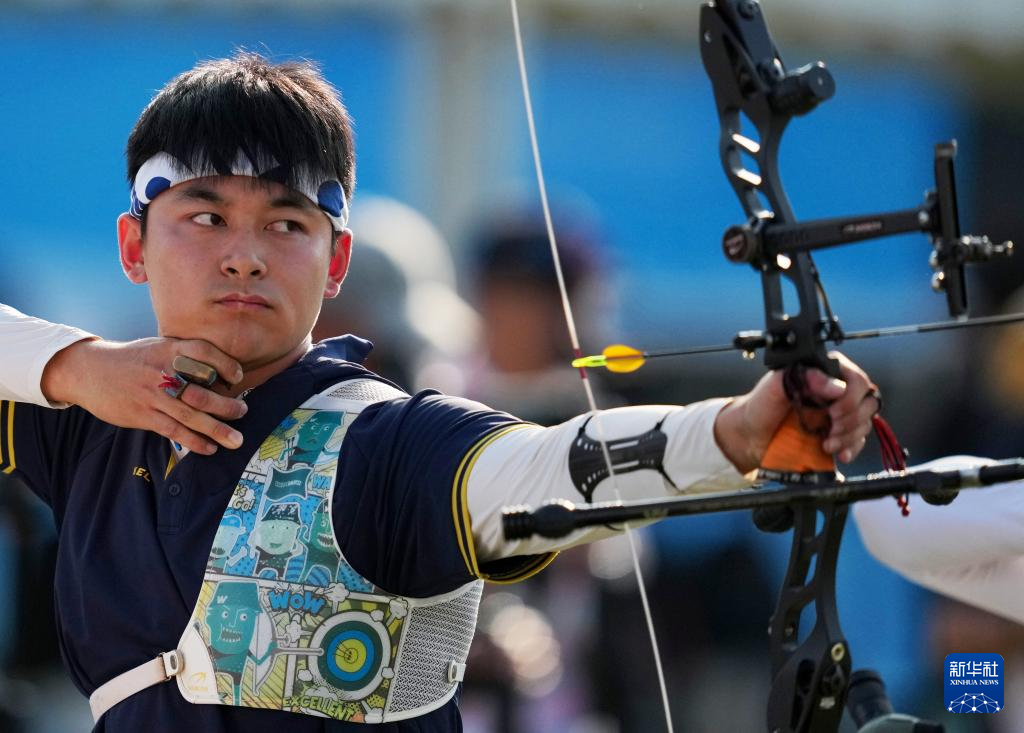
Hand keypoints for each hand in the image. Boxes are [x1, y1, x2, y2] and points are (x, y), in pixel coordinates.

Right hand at [41, 337, 246, 454]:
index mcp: (169, 350)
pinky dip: (194, 441)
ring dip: (217, 430)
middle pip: (203, 390)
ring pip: (191, 416)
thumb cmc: (133, 359)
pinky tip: (209, 448)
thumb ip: (185, 355)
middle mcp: (163, 372)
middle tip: (244, 412)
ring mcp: (153, 395)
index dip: (226, 364)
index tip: (238, 376)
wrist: (89, 371)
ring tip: (236, 439)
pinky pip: (174, 431)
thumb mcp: (158, 346)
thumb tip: (219, 372)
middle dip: (228, 405)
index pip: (205, 352)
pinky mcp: (143, 415)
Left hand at [714, 352, 878, 472]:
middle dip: (851, 419)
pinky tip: (839, 453)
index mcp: (824, 373)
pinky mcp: (838, 435)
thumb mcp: (776, 385)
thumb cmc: (761, 405)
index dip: (850, 398)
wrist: (751, 436)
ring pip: (865, 422)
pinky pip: (859, 441)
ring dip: (850, 436)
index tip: (832, 411)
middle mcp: (836, 392)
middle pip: (866, 402)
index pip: (857, 379)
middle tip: (830, 428)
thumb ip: (805, 378)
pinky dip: (852, 448)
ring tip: (827, 444)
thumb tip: (836, 386)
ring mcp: (839, 414)